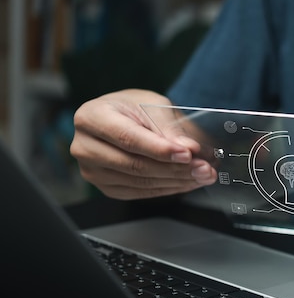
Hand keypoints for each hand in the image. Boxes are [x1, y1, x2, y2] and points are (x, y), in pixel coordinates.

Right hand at [70, 89, 216, 199]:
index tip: (187, 154)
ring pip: (140, 182)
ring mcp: (93, 171)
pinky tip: (187, 182)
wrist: (123, 118)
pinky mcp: (106, 187)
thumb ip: (170, 126)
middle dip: (175, 168)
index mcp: (92, 117)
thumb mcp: (153, 104)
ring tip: (203, 175)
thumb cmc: (134, 108)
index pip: (128, 138)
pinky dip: (168, 188)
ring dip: (177, 181)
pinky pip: (140, 193)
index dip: (159, 149)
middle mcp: (85, 146)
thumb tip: (189, 149)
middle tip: (204, 168)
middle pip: (134, 164)